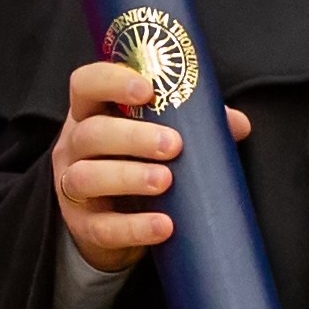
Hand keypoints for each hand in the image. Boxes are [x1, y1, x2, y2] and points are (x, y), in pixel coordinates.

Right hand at [51, 57, 249, 275]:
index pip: (86, 84)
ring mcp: (72, 187)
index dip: (110, 81)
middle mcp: (74, 145)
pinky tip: (163, 226)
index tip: (147, 90)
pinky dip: (134, 227)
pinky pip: (103, 227)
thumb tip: (236, 124)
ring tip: (165, 181)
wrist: (114, 225)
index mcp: (91, 113)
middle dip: (132, 137)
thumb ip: (193, 125)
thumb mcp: (157, 136)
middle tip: (173, 145)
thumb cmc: (136, 164)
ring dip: (128, 177)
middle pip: (91, 133)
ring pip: (87, 177)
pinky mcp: (83, 226)